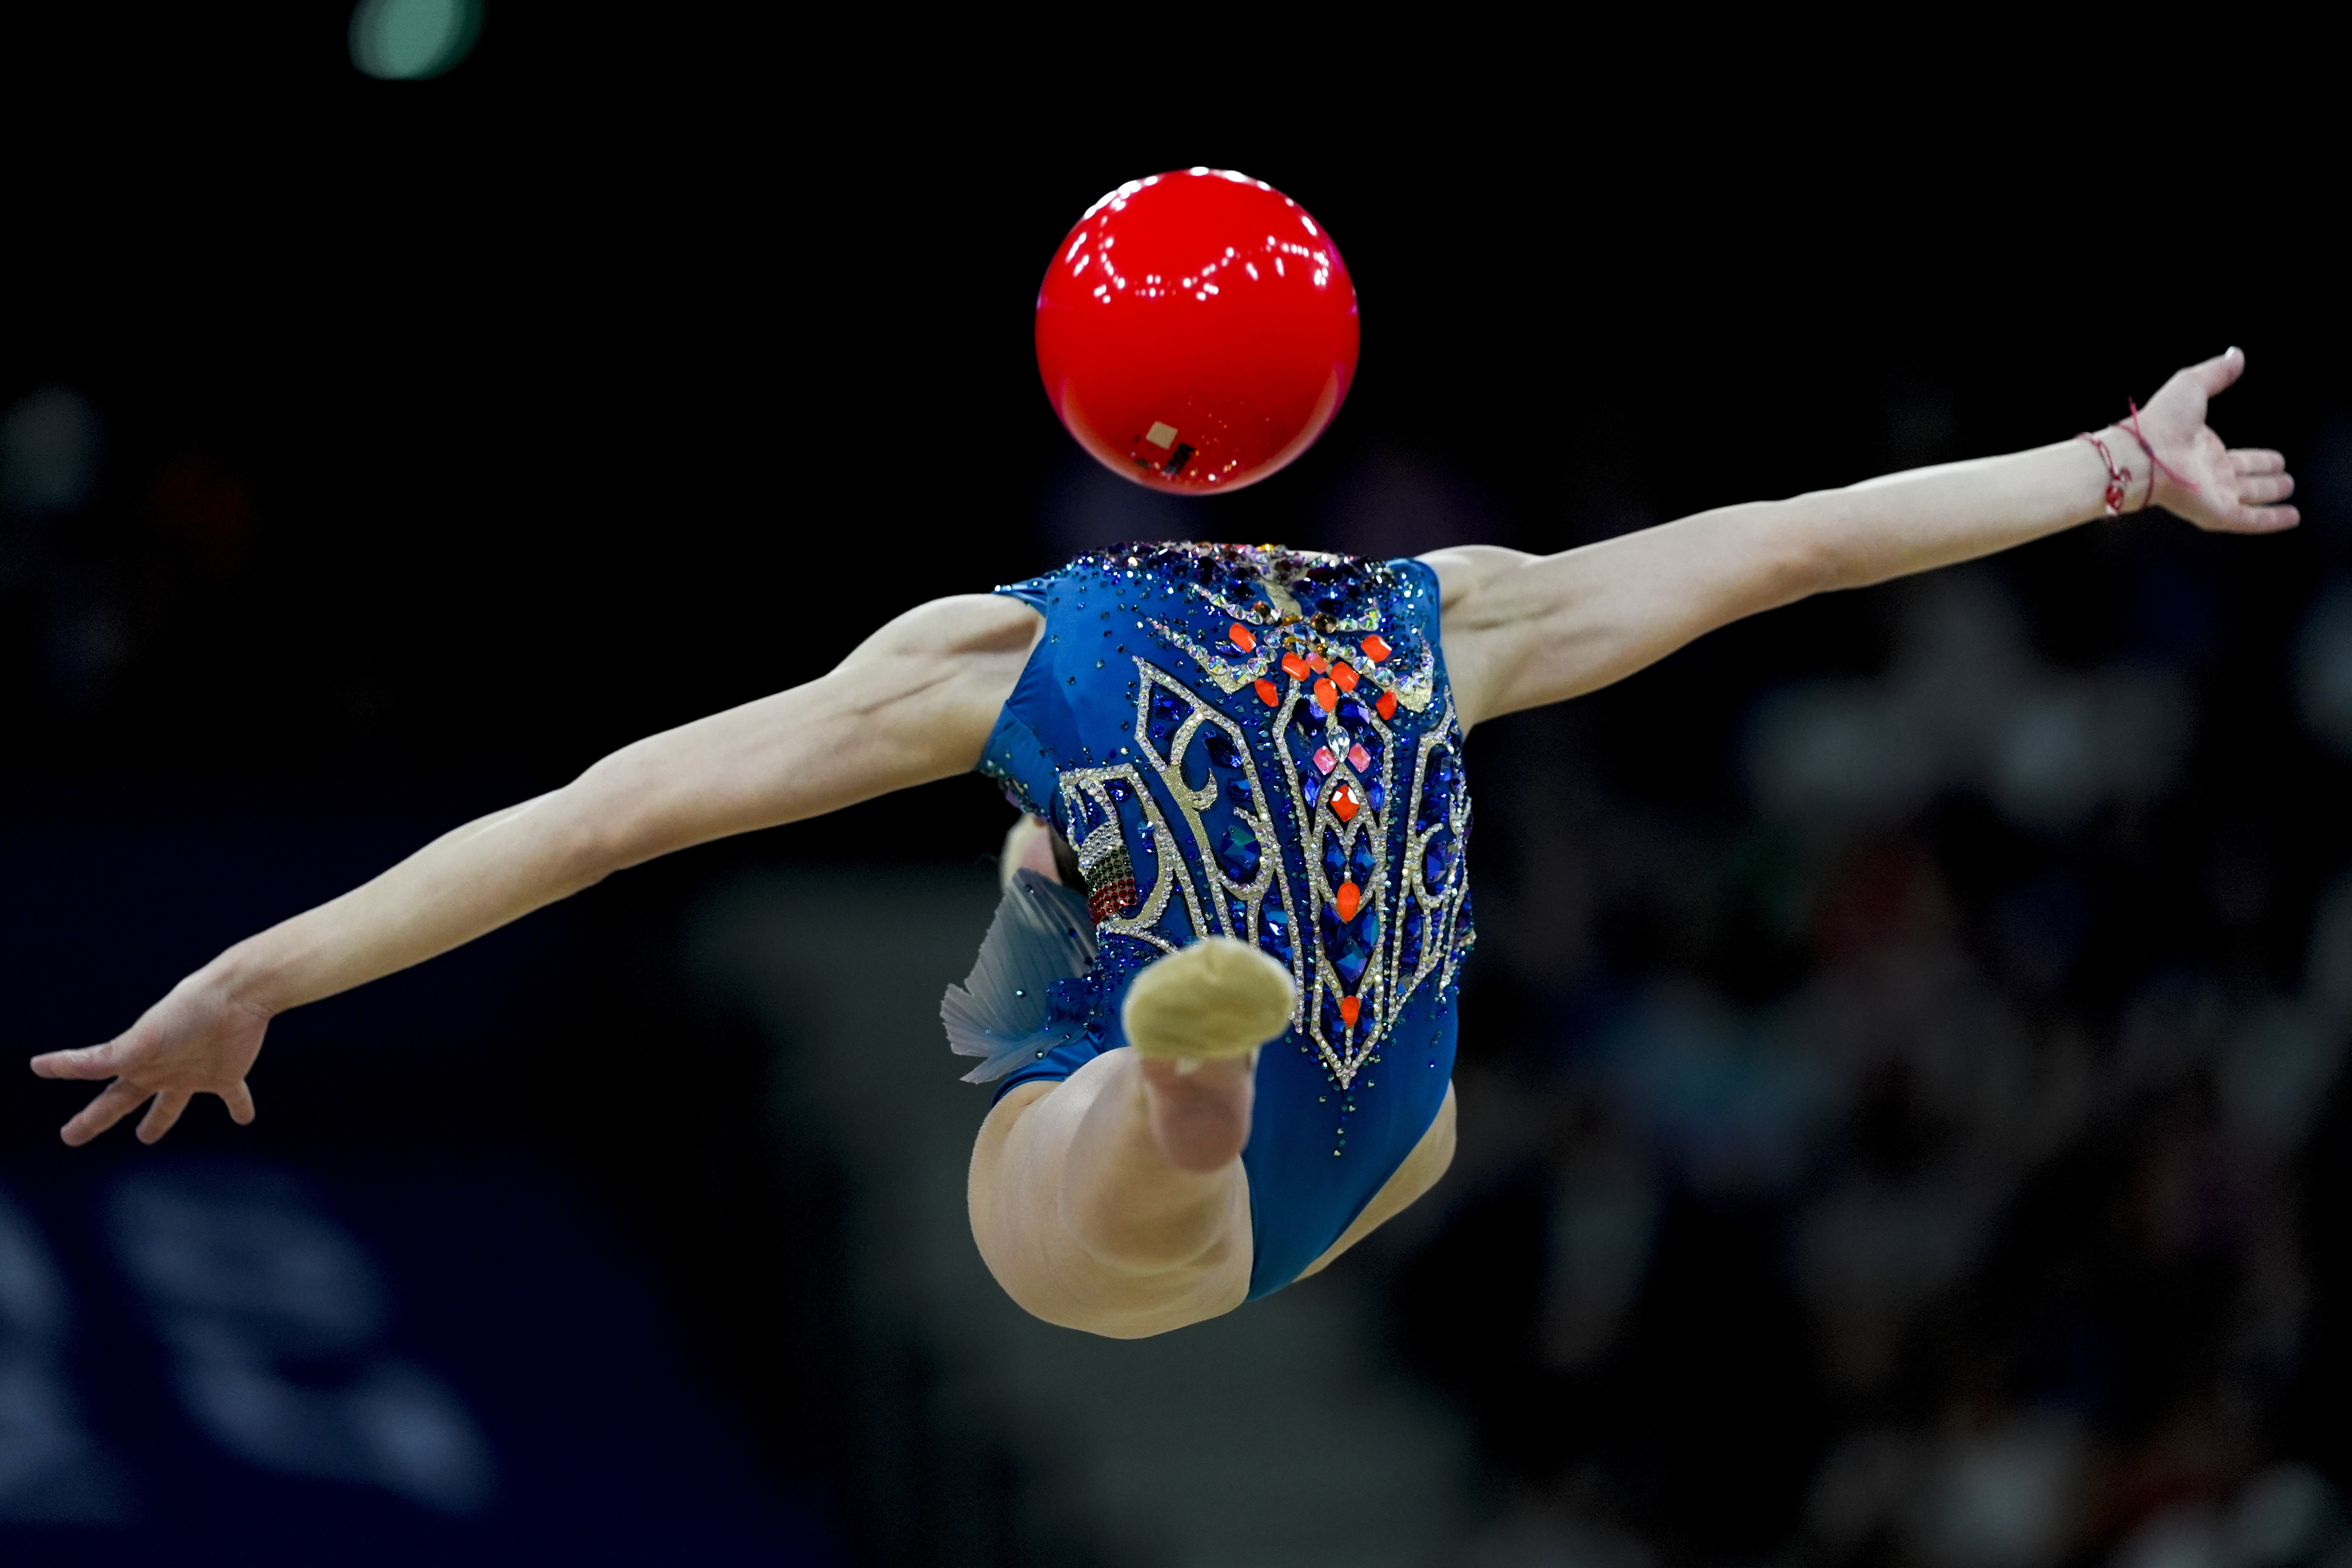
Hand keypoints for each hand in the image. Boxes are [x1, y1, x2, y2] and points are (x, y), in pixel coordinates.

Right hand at [30, 969, 265, 1145]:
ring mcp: (193, 1074)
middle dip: (98, 1118)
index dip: (74, 1090)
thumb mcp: (140, 1039)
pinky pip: (235, 1097)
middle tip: (72, 1135)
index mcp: (139, 1064)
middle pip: (124, 1101)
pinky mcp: (228, 1075)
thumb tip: (41, 1065)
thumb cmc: (187, 1010)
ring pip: (172, 1104)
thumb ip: (102, 1058)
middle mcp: (160, 1071)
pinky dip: (241, 1107)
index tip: (39, 1072)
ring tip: (146, 1137)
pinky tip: (245, 1118)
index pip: (100, 1087)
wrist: (237, 995)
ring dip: (160, 1120)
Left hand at [2130, 347, 2298, 532]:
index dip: (2258, 458)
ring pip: (2250, 496)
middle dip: (2265, 477)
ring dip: (2270, 495)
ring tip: (2289, 490)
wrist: (2144, 452)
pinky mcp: (2216, 512)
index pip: (2237, 458)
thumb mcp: (2192, 386)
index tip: (2277, 458)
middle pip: (2244, 478)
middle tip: (2284, 474)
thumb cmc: (2161, 421)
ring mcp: (2213, 494)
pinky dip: (2271, 520)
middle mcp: (2209, 474)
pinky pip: (2250, 519)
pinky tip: (2291, 518)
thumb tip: (2236, 354)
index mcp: (2204, 450)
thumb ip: (2216, 373)